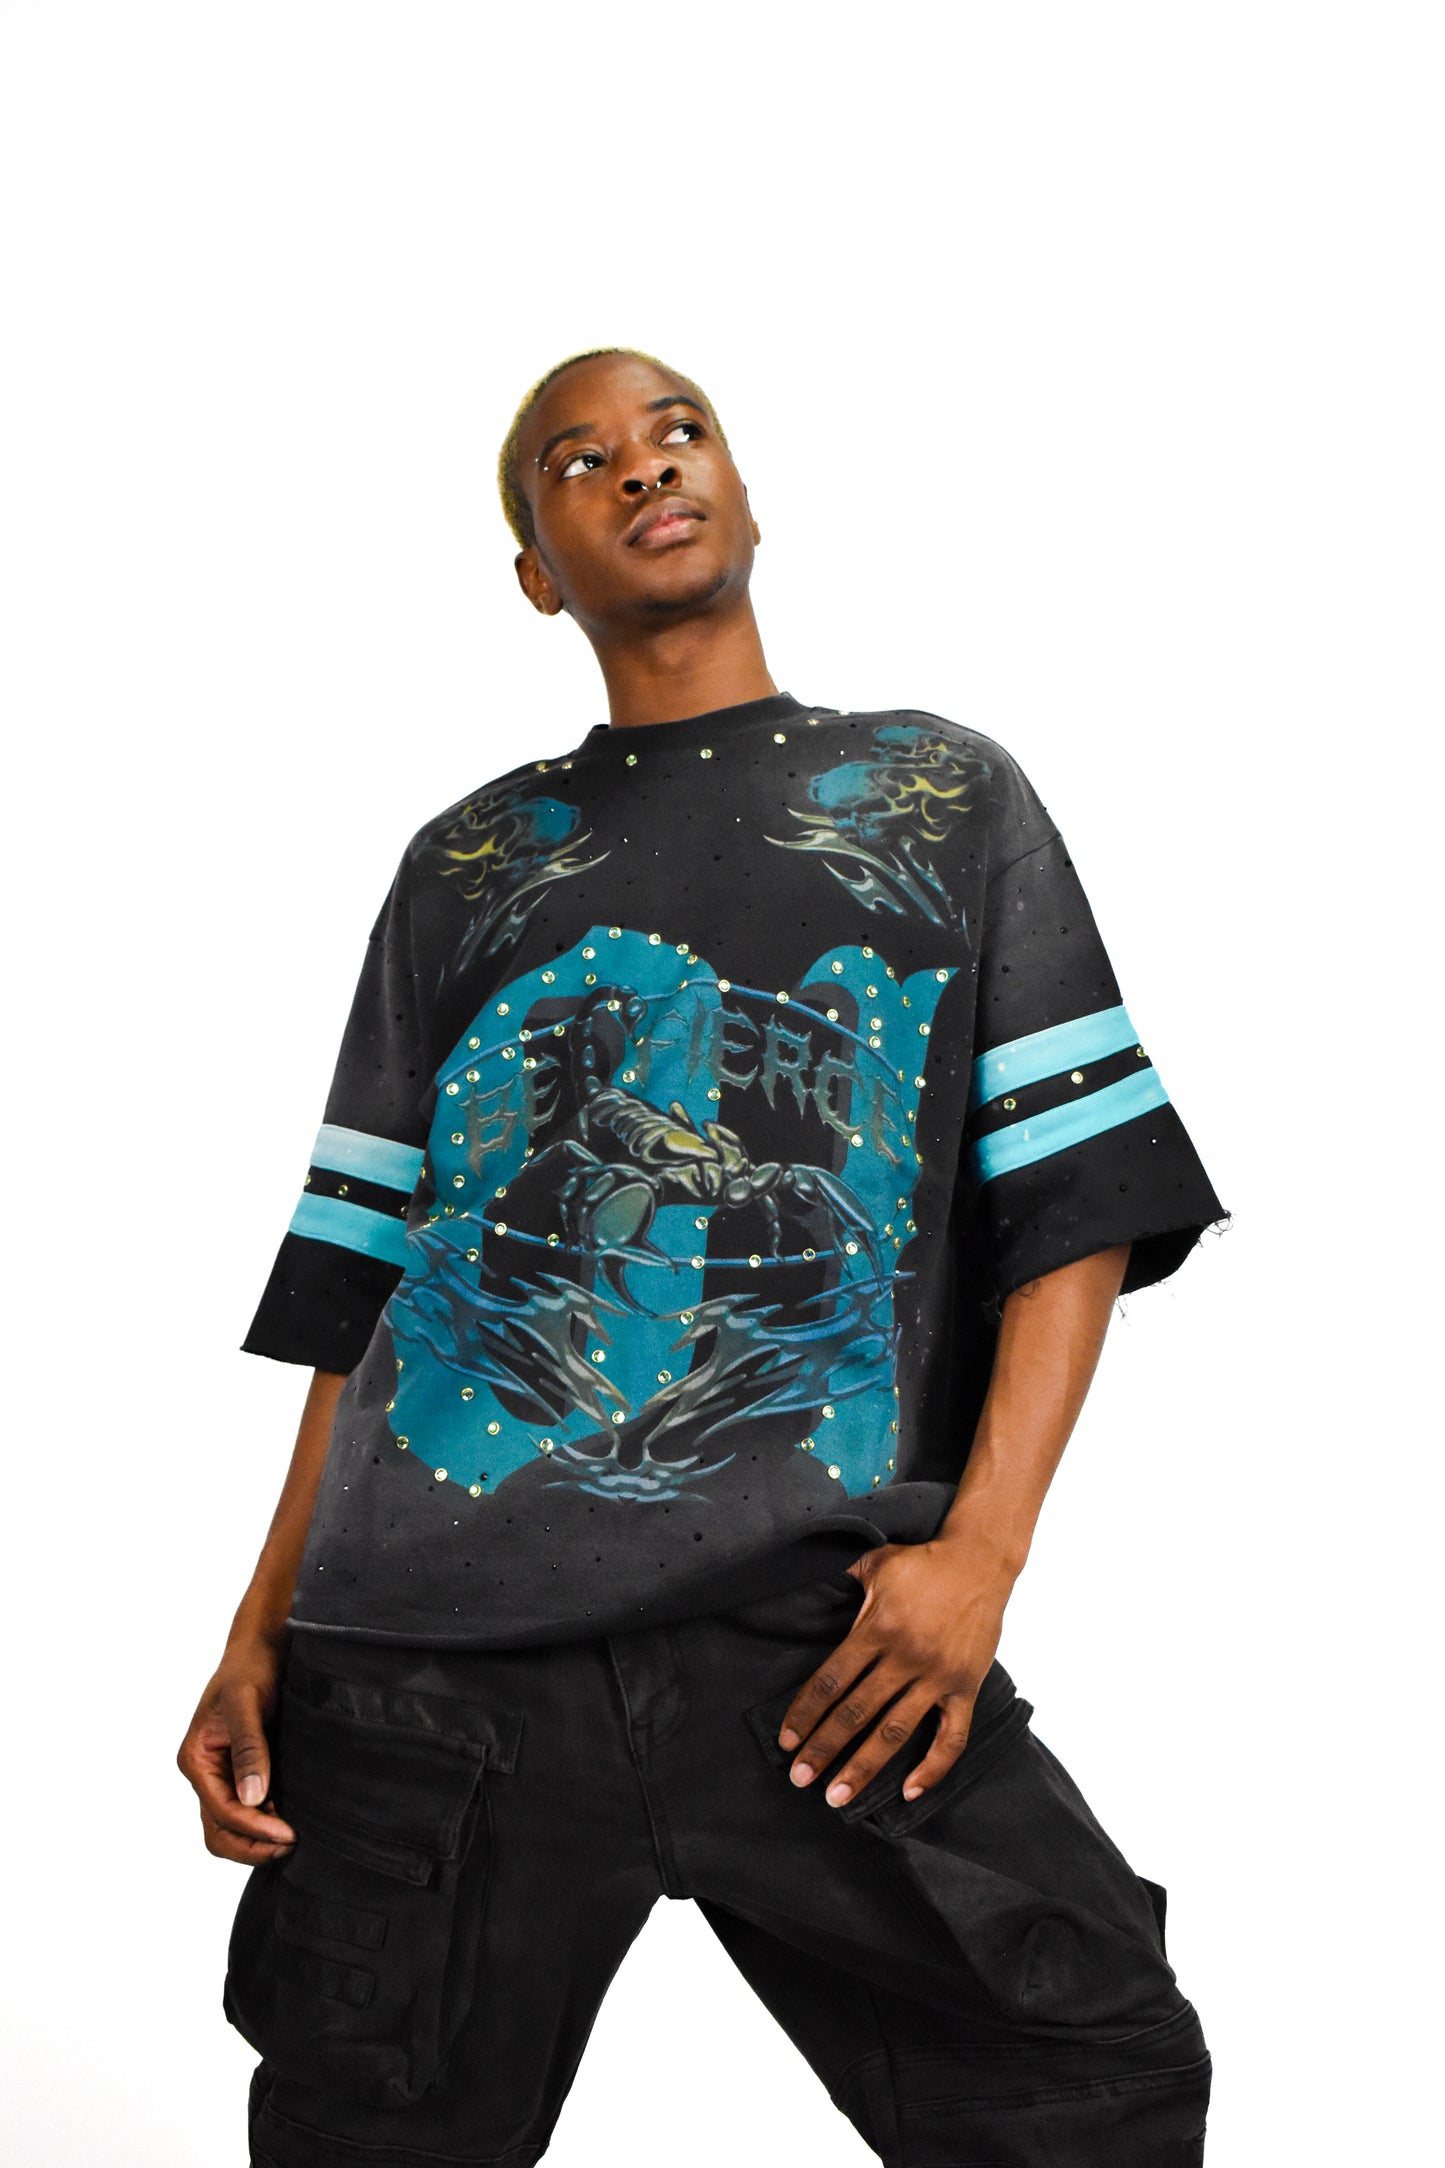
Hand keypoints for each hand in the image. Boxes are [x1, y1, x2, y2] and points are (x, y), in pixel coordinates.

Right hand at [177, 1634, 296, 1863]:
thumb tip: (253, 1798)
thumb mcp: (247, 1702)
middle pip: (218, 1830)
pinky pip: (246, 1811)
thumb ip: (249, 1748)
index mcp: (195, 1759)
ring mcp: (221, 1775)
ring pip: (229, 1828)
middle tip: (291, 1844)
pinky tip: (290, 1820)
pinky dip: (264, 1823)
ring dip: (256, 1840)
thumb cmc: (251, 1667)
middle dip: (251, 1845)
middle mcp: (204, 1772)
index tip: (288, 1835)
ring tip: (292, 1839)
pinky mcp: (241, 1773)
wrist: (262, 1646)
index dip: (252, 1828)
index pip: (220, 1810)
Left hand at [776, 1533, 1017, 1807]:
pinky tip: (910, 1792)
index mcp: (878, 1628)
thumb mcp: (875, 1561)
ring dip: (864, 1767)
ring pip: (895, 1732)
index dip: (806, 1713)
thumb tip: (801, 1573)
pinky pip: (952, 1737)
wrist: (981, 1560)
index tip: (787, 1740)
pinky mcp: (967, 1687)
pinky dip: (933, 1768)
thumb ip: (840, 1575)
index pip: (832, 1680)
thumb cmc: (922, 1562)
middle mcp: (906, 1656)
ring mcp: (939, 1675)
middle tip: (800, 1779)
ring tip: (838, 1796)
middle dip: (824, 1749)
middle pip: (856, 1713)